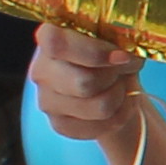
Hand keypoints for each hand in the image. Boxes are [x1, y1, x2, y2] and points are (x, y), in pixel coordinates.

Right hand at [29, 24, 155, 150]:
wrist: (113, 85)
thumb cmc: (112, 55)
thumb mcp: (119, 40)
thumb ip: (119, 43)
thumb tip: (124, 57)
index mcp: (50, 38)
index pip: (56, 43)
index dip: (93, 52)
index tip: (121, 56)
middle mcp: (41, 69)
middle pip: (84, 82)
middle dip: (115, 77)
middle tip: (123, 70)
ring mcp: (47, 100)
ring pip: (99, 106)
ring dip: (121, 96)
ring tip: (122, 86)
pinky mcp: (59, 124)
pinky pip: (99, 127)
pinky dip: (120, 116)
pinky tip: (119, 104)